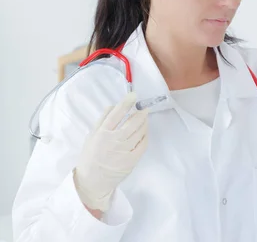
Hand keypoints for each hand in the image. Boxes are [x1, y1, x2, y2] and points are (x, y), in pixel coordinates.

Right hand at [74, 92, 148, 211]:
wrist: (92, 182)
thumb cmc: (90, 157)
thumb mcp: (91, 137)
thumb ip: (102, 121)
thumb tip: (113, 105)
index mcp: (102, 134)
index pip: (116, 114)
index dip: (126, 103)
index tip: (134, 95)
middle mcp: (114, 141)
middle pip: (132, 122)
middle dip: (141, 113)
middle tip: (144, 108)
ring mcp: (124, 151)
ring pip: (140, 132)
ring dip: (144, 123)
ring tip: (144, 118)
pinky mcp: (132, 160)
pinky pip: (143, 144)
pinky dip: (145, 136)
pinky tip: (144, 132)